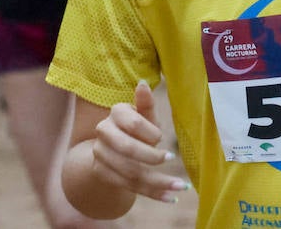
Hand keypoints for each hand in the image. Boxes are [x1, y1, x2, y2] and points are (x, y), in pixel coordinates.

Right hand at [90, 81, 189, 203]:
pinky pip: (128, 187)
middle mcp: (103, 131)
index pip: (132, 124)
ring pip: (129, 172)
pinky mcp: (101, 172)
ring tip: (181, 187)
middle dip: (151, 157)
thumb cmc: (136, 128)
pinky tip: (171, 197)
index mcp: (116, 112)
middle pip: (127, 149)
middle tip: (171, 159)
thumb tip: (143, 84)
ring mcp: (99, 154)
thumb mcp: (144, 116)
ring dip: (158, 182)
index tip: (163, 140)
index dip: (150, 133)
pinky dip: (153, 194)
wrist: (112, 148)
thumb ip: (145, 103)